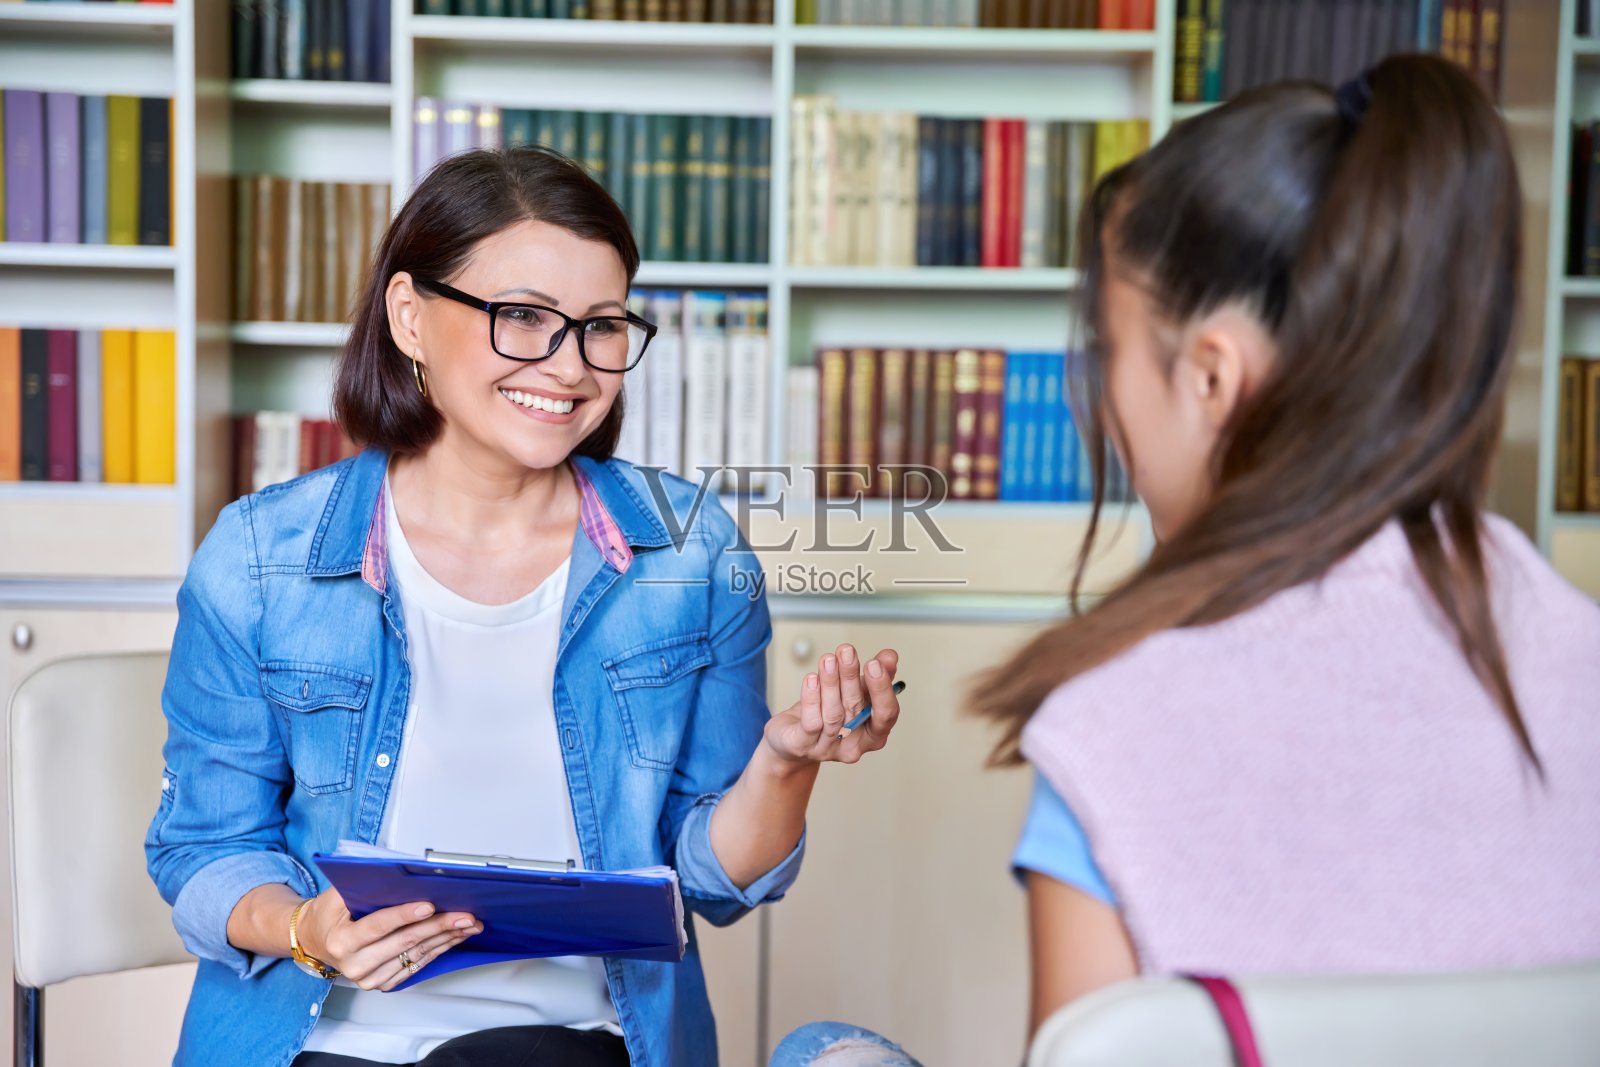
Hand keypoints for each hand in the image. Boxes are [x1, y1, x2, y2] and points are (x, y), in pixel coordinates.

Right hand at [295, 885, 482, 990]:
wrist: (317, 941)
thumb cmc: (329, 915)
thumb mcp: (336, 895)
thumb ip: (364, 885)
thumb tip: (398, 873)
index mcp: (342, 941)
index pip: (379, 926)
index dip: (405, 915)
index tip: (429, 906)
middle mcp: (355, 965)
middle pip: (405, 942)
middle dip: (439, 926)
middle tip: (464, 915)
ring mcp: (370, 978)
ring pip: (416, 956)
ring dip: (446, 939)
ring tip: (468, 925)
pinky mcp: (383, 984)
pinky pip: (417, 966)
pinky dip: (438, 950)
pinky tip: (454, 937)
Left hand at [763, 644, 900, 766]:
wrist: (794, 736)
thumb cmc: (830, 711)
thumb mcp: (855, 691)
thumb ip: (875, 675)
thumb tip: (890, 657)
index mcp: (874, 733)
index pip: (886, 714)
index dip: (882, 689)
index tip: (874, 663)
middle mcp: (854, 745)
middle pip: (856, 710)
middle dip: (850, 677)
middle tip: (847, 652)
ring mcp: (828, 749)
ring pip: (833, 715)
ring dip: (830, 682)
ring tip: (828, 659)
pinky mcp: (804, 746)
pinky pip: (811, 722)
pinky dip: (811, 698)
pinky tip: (811, 679)